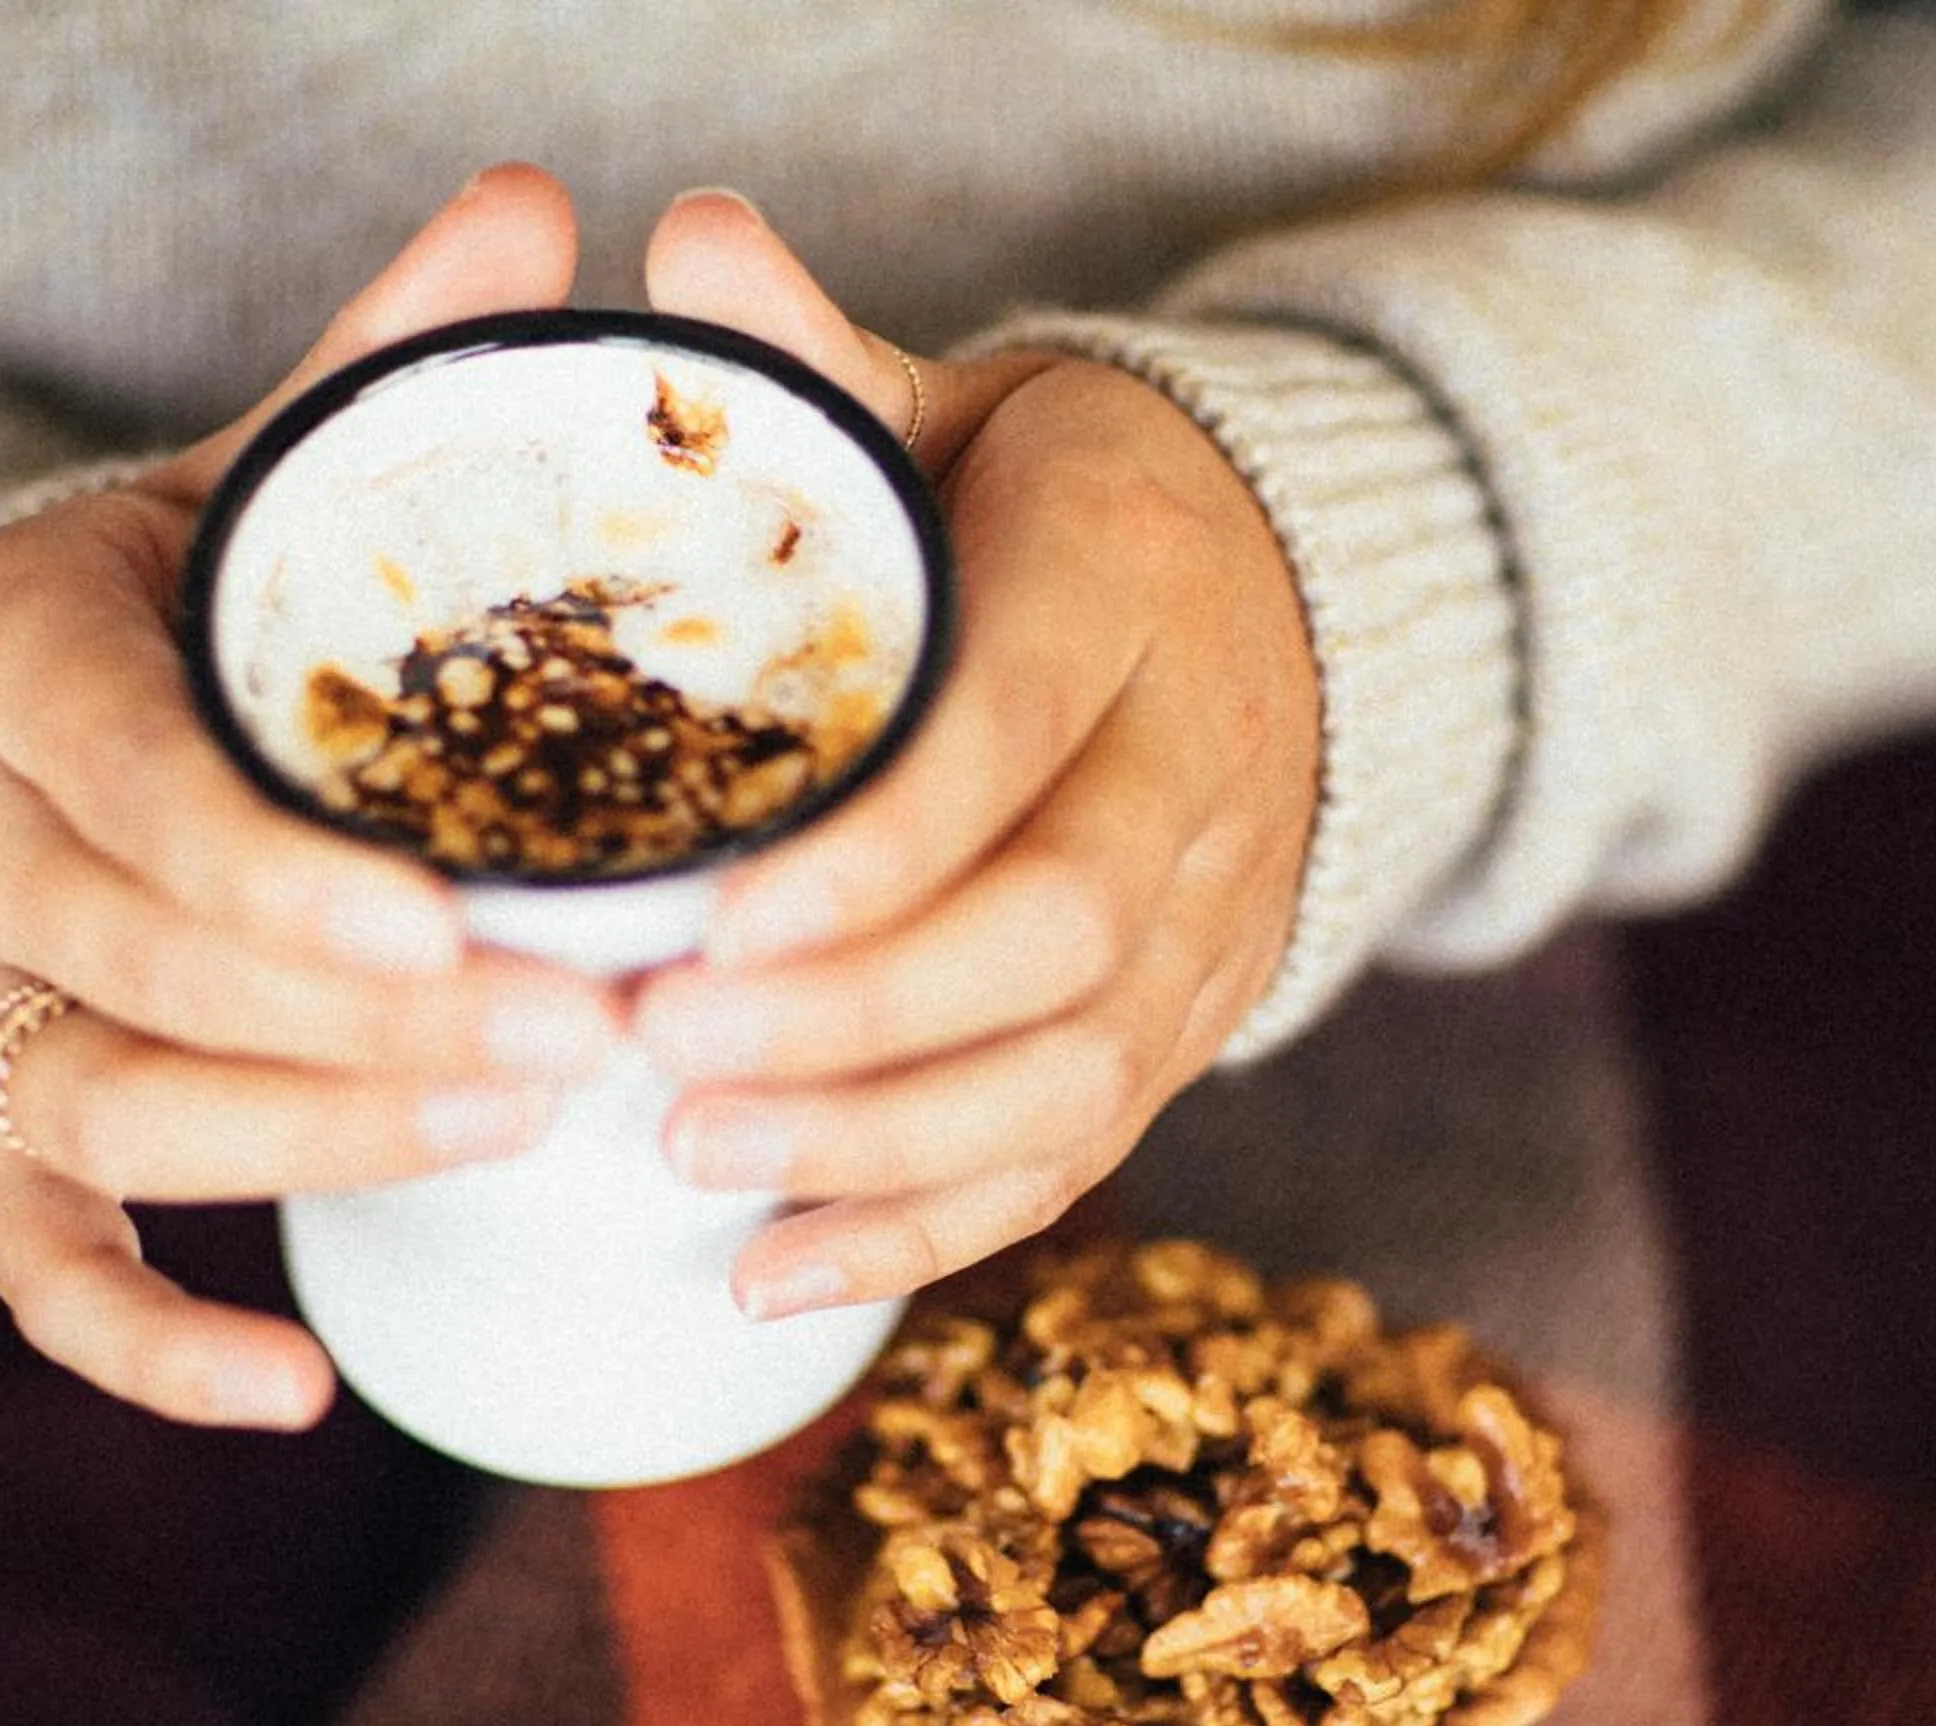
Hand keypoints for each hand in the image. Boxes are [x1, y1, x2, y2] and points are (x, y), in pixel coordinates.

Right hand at [0, 166, 627, 1427]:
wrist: (38, 706)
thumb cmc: (195, 595)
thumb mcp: (269, 466)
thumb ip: (391, 366)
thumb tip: (548, 213)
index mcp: (7, 650)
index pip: (139, 783)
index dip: (288, 878)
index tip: (468, 929)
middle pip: (148, 969)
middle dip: (366, 1025)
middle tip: (585, 1044)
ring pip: (118, 1113)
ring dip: (321, 1145)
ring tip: (527, 1138)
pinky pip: (37, 1262)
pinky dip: (149, 1342)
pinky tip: (303, 1392)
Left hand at [629, 191, 1320, 1316]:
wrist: (1278, 603)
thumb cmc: (1058, 508)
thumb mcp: (964, 407)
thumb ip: (829, 357)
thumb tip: (682, 239)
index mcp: (1131, 593)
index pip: (1017, 734)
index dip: (880, 848)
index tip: (714, 915)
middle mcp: (1198, 770)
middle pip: (1054, 934)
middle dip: (857, 1018)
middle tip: (657, 1051)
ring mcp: (1207, 921)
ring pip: (1071, 1075)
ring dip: (879, 1141)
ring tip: (685, 1165)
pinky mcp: (1184, 1027)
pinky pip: (1075, 1158)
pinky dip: (927, 1227)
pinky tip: (770, 1276)